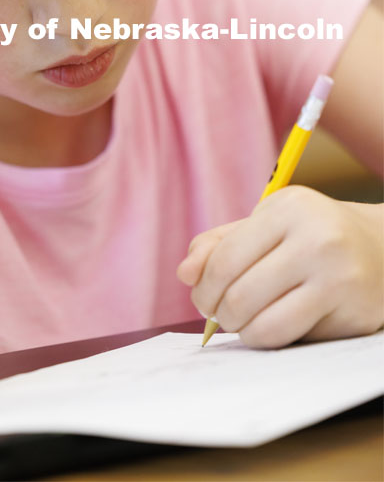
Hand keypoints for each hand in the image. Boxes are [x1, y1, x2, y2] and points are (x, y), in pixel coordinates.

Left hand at [177, 186, 383, 347]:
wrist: (380, 246)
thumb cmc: (310, 234)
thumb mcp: (265, 224)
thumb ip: (219, 244)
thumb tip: (185, 273)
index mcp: (288, 208)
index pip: (224, 259)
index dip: (204, 288)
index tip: (202, 299)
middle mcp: (317, 239)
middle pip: (239, 295)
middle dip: (218, 314)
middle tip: (220, 315)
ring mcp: (339, 277)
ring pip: (264, 325)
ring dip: (243, 332)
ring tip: (243, 323)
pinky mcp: (354, 313)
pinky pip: (292, 339)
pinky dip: (270, 340)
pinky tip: (272, 326)